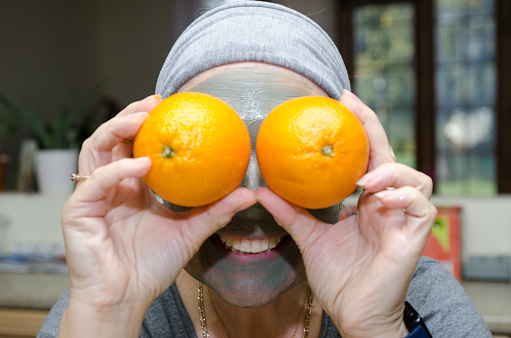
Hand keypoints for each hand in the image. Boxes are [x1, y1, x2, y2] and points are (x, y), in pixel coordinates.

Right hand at [60, 95, 256, 336]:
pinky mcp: (78, 212)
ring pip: (94, 149)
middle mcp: (110, 185)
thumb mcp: (190, 232)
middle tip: (154, 103)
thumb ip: (216, 211)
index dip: (147, 123)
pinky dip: (117, 170)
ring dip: (117, 129)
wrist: (126, 298)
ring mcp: (92, 197)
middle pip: (111, 138)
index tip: (170, 107)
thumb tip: (249, 194)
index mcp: (132, 186)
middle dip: (130, 116)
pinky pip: (95, 183)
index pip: (133, 145)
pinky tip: (142, 165)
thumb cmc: (151, 266)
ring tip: (142, 118)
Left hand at [256, 90, 435, 337]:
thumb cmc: (338, 276)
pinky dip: (404, 195)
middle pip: (390, 157)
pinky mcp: (413, 236)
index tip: (340, 101)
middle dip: (373, 129)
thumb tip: (261, 189)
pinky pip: (421, 206)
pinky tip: (379, 197)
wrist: (352, 312)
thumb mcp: (309, 236)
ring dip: (391, 170)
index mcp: (365, 201)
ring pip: (416, 178)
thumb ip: (289, 212)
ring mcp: (402, 219)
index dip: (359, 129)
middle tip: (351, 106)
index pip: (366, 157)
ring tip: (364, 177)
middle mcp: (386, 204)